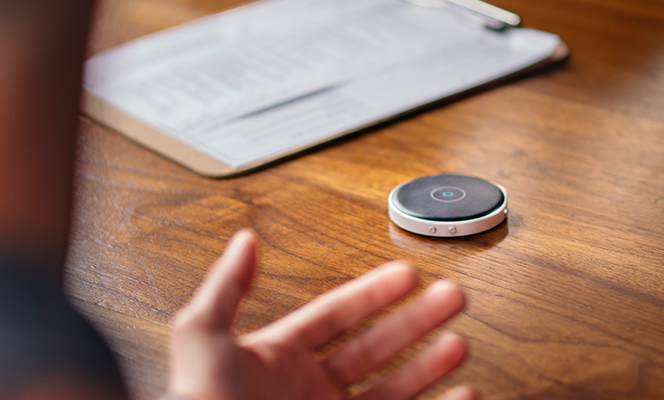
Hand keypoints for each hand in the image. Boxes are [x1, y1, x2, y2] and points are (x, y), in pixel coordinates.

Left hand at [168, 229, 474, 399]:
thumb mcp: (202, 339)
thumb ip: (226, 288)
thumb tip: (243, 242)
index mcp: (278, 359)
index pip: (335, 316)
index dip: (371, 293)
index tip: (405, 273)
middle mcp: (309, 391)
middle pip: (375, 348)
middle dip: (416, 322)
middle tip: (449, 297)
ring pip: (395, 389)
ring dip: (429, 366)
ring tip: (458, 343)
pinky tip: (461, 395)